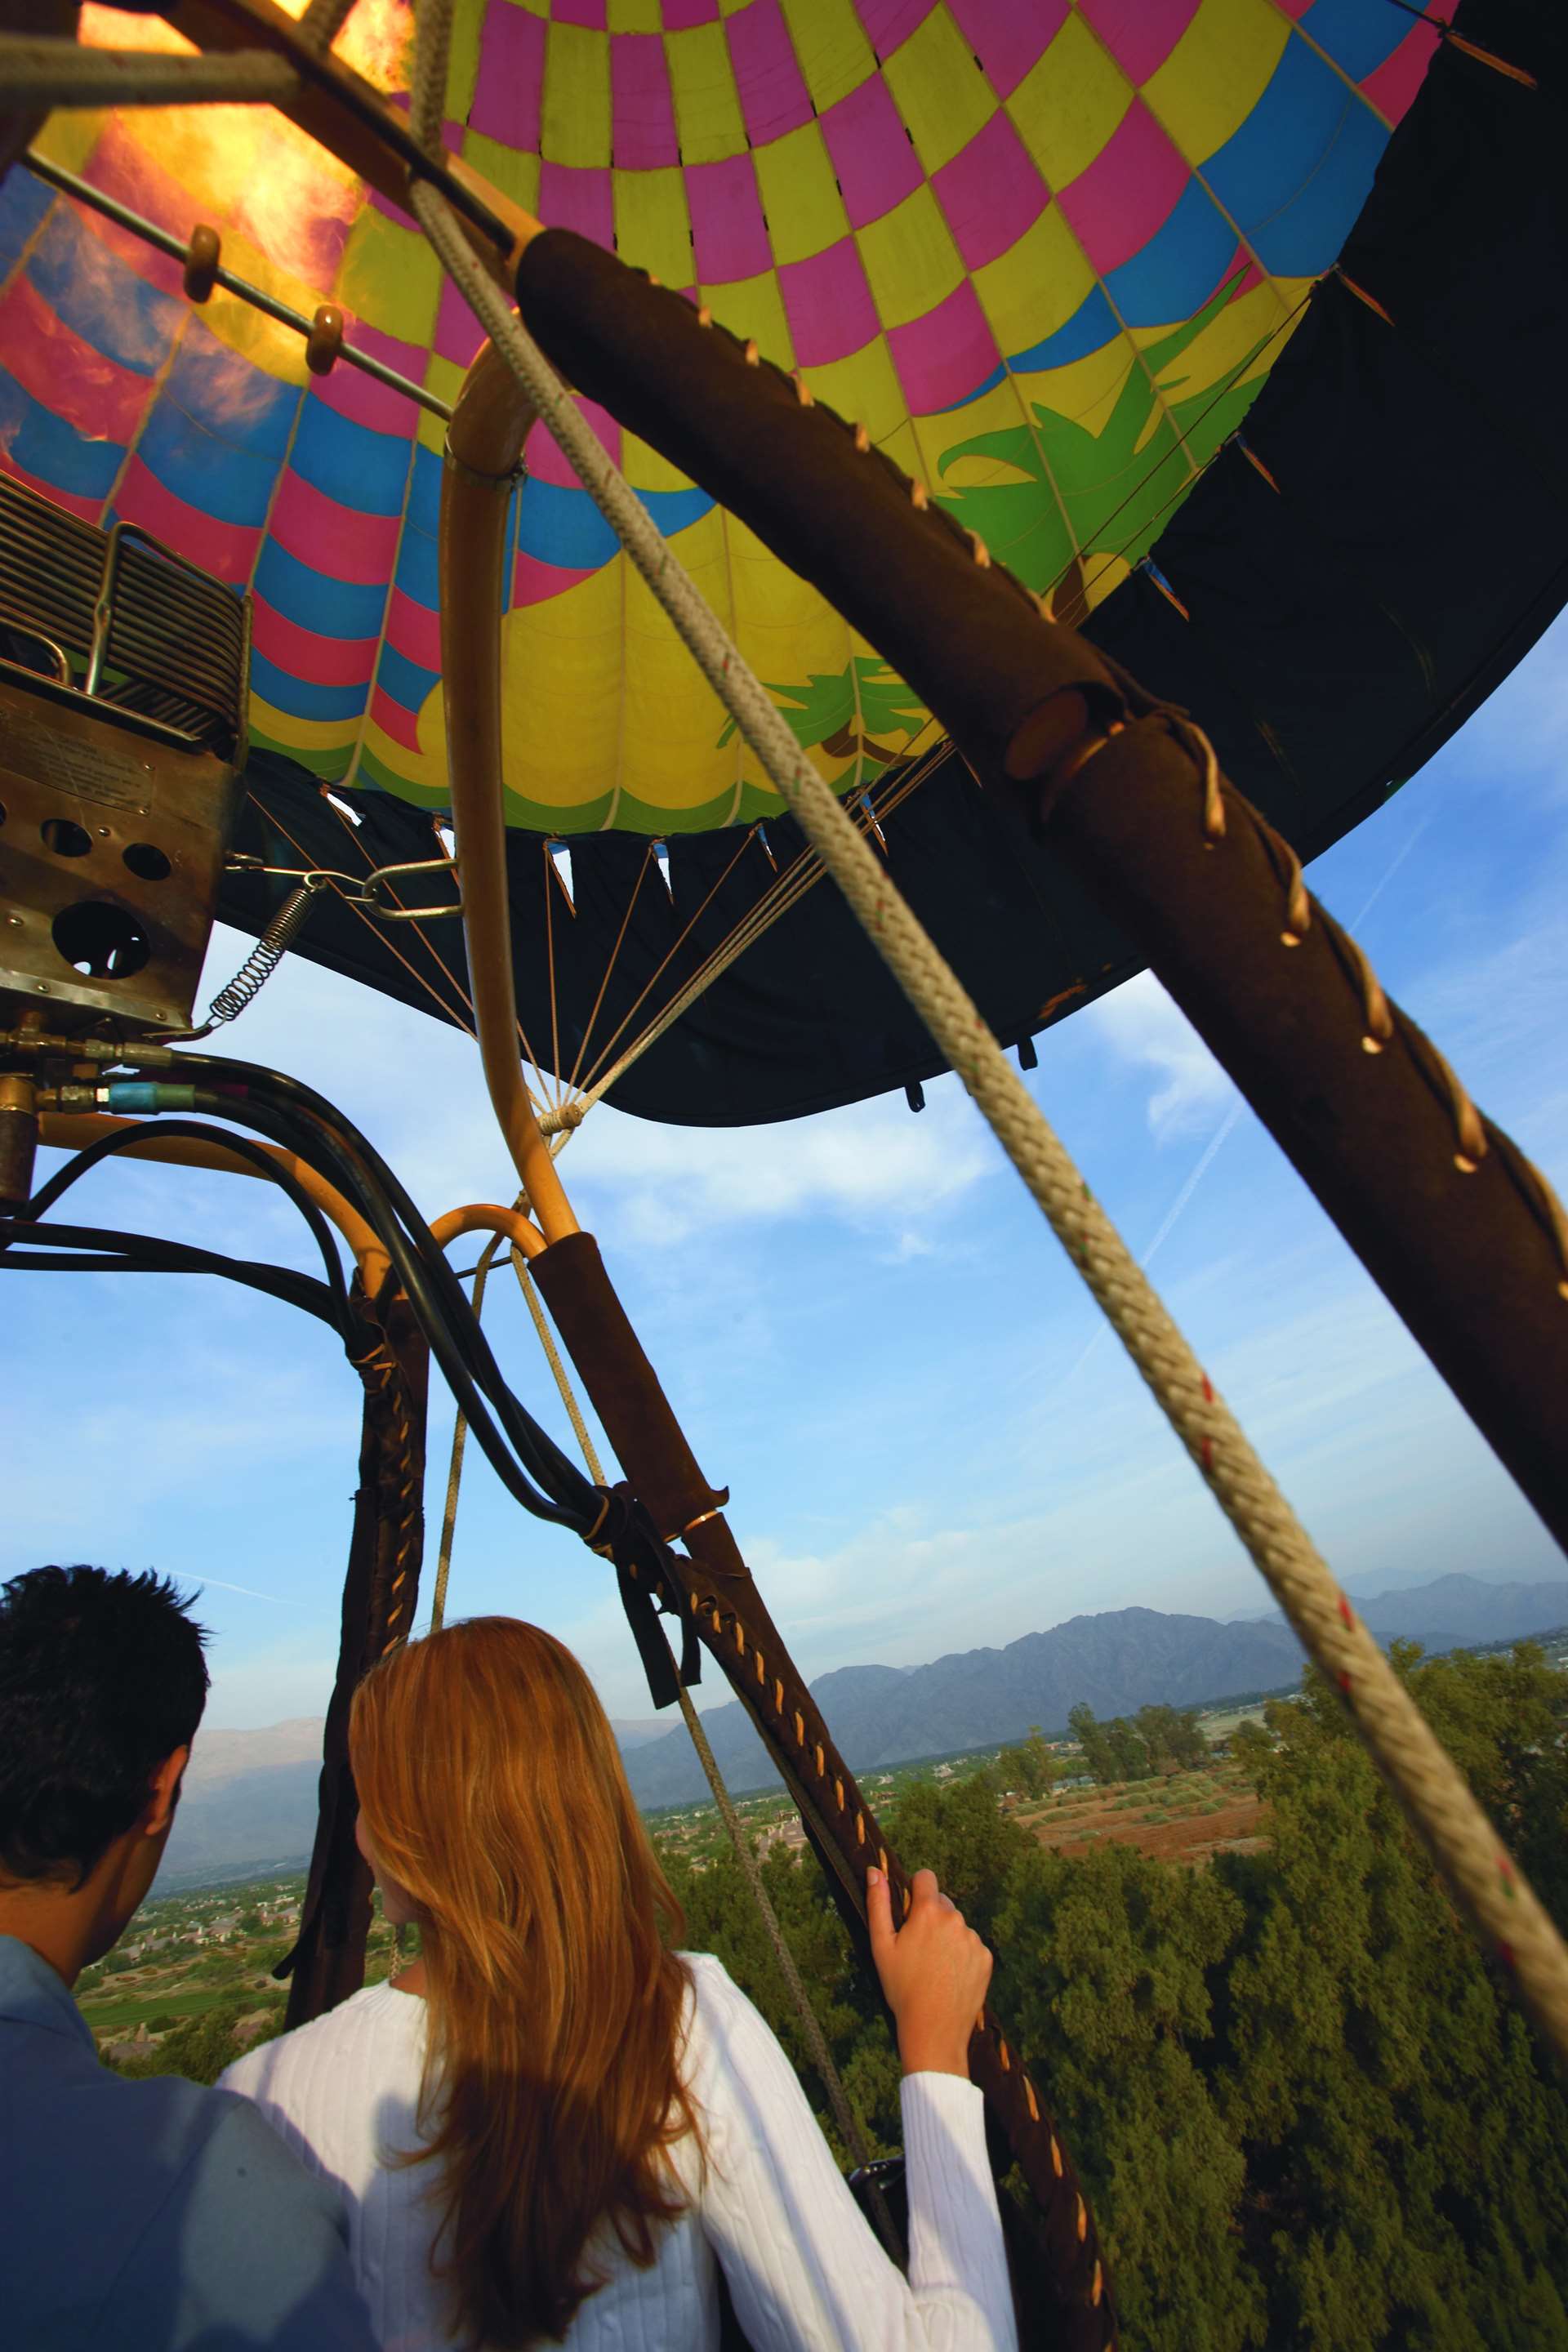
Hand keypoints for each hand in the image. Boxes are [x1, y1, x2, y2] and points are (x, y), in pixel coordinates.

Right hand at [867, 1866, 992, 2079]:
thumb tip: (874, 1870)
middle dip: (930, 1916)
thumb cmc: (902, 1988)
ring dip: (946, 1936)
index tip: (909, 1912)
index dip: (915, 1890)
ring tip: (933, 1968)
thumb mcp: (881, 1945)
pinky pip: (971, 1945)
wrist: (934, 2029)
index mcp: (929, 1911)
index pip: (926, 1877)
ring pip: (956, 1925)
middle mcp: (955, 1919)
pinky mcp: (985, 1958)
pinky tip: (949, 1977)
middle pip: (941, 1903)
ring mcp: (973, 1939)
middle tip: (917, 1949)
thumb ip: (878, 1903)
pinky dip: (961, 1955)